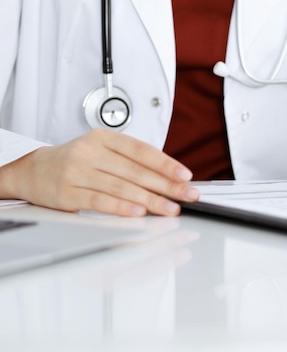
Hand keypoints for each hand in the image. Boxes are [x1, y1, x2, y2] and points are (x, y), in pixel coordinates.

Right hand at [0, 129, 199, 216]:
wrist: (33, 170)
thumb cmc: (76, 161)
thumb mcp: (102, 150)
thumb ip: (130, 161)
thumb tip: (168, 178)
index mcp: (104, 138)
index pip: (142, 150)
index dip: (166, 163)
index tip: (185, 176)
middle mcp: (90, 152)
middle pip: (136, 170)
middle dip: (166, 185)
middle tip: (187, 195)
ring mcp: (78, 172)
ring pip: (121, 186)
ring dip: (150, 200)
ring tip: (170, 208)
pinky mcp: (68, 193)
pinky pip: (100, 200)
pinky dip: (122, 208)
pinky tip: (139, 213)